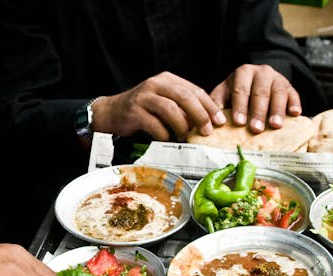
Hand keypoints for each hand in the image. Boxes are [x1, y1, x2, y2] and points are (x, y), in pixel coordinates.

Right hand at [92, 72, 225, 140]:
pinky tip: (167, 138)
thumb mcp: (165, 102)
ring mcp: (143, 96)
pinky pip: (154, 124)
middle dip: (200, 115)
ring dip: (182, 125)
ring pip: (170, 109)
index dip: (209, 106)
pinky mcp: (134, 111)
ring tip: (186, 136)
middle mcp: (156, 84)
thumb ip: (184, 107)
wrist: (112, 112)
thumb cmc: (143, 110)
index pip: (194, 90)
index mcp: (167, 80)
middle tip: (207, 130)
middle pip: (184, 97)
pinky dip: (164, 134)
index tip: (220, 121)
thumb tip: (208, 122)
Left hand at [209, 64, 301, 132]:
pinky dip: (295, 103)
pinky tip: (295, 114)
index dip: (240, 106)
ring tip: (276, 126)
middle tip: (256, 129)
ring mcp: (277, 78)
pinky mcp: (290, 86)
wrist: (257, 79)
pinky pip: (294, 94)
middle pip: (260, 92)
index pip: (241, 90)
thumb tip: (210, 121)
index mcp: (243, 73)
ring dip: (277, 110)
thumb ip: (216, 103)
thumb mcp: (225, 93)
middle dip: (258, 112)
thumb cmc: (238, 91)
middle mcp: (261, 72)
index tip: (239, 122)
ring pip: (278, 93)